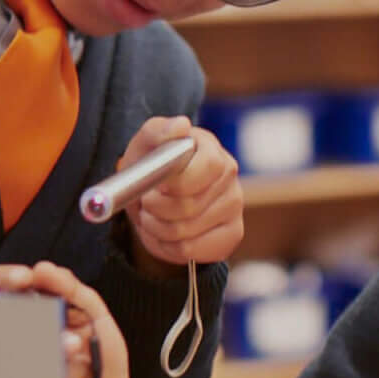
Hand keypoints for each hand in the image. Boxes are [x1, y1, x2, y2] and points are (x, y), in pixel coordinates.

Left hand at [118, 117, 241, 271]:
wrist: (153, 197)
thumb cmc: (150, 166)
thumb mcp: (144, 146)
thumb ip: (158, 132)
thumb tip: (180, 126)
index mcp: (211, 149)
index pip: (205, 169)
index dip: (174, 184)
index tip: (154, 186)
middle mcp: (230, 176)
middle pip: (189, 206)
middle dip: (155, 210)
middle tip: (145, 203)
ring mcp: (234, 206)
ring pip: (185, 232)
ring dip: (156, 229)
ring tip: (152, 217)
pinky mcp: (232, 235)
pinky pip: (190, 251)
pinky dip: (167, 247)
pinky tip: (165, 233)